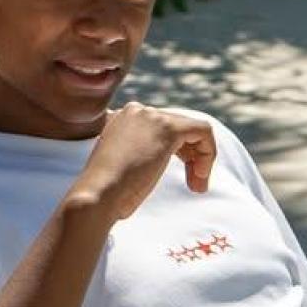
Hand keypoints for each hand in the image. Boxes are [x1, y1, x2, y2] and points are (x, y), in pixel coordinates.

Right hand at [70, 103, 217, 219]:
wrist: (98, 195)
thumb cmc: (105, 193)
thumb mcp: (120, 167)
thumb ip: (136, 156)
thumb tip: (151, 163)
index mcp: (121, 119)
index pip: (160, 128)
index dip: (177, 152)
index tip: (180, 177)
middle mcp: (136, 111)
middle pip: (178, 127)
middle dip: (191, 157)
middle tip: (194, 185)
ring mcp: (151, 117)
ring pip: (193, 129)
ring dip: (201, 159)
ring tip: (198, 186)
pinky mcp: (168, 128)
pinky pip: (203, 131)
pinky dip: (208, 153)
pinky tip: (200, 177)